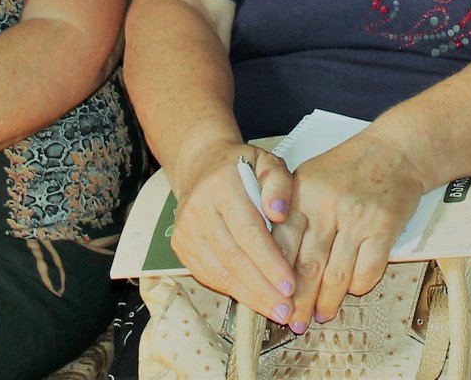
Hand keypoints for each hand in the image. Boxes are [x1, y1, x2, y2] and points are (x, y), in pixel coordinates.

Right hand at [169, 140, 296, 324]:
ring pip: (218, 271)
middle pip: (233, 257)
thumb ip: (279, 183)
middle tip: (286, 308)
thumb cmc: (243, 166)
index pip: (248, 231)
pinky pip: (206, 274)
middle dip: (262, 287)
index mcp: (222, 185)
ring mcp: (185, 228)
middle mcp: (198, 208)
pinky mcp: (180, 244)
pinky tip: (252, 299)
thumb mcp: (268, 162)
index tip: (290, 284)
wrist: (201, 165)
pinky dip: (231, 290)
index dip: (269, 261)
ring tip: (274, 309)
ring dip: (248, 295)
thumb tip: (279, 212)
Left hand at [275, 132, 424, 331]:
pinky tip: (351, 291)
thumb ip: (290, 212)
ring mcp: (358, 216)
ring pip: (336, 276)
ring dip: (327, 303)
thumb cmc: (350, 167)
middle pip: (307, 266)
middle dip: (298, 301)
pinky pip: (367, 271)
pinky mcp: (384, 226)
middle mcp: (327, 204)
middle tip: (293, 321)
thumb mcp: (310, 177)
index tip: (271, 298)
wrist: (396, 150)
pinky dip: (357, 287)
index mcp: (302, 192)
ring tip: (320, 315)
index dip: (274, 278)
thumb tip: (272, 259)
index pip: (281, 243)